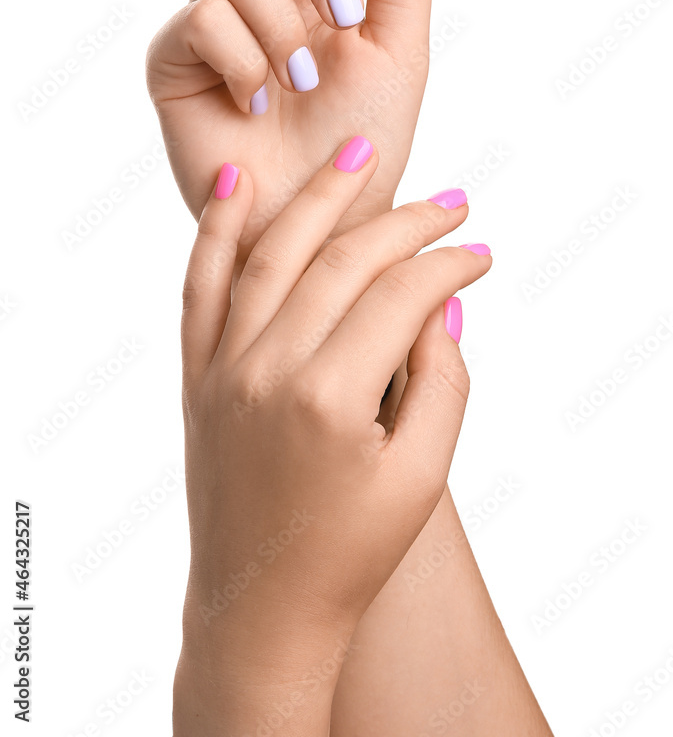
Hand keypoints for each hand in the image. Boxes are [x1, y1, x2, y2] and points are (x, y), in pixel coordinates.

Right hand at [146, 0, 431, 268]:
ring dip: (280, 23)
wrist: (319, 221)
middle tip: (344, 19)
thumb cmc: (360, 144)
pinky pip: (201, 19)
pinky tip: (256, 106)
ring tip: (299, 84)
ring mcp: (216, 23)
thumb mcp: (400, 52)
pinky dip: (242, 61)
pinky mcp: (175, 61)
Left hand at [173, 138, 490, 733]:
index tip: (480, 252)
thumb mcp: (422, 477)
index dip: (448, 264)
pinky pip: (200, 288)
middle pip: (340, 262)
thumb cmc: (350, 552)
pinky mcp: (197, 377)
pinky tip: (240, 185)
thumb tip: (441, 302)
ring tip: (358, 157)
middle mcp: (267, 370)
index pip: (399, 296)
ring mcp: (223, 369)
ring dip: (318, 199)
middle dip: (403, 223)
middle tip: (450, 199)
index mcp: (330, 399)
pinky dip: (217, 232)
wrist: (261, 608)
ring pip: (271, 255)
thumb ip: (441, 382)